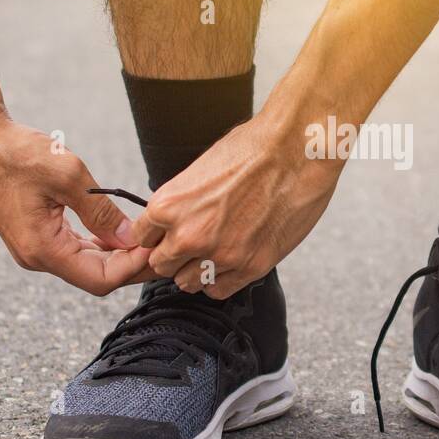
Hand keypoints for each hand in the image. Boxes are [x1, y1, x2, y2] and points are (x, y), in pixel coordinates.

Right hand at [0, 115, 156, 295]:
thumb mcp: (69, 177)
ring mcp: (35, 249)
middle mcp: (37, 257)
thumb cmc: (18, 153)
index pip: (101, 279)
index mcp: (42, 250)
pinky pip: (76, 250)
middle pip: (96, 276)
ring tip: (148, 237)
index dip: (133, 267)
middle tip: (162, 244)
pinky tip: (120, 231)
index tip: (157, 246)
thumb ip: (103, 213)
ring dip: (118, 254)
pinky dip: (101, 244)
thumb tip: (133, 239)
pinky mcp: (36, 235)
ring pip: (88, 264)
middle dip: (131, 263)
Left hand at [135, 111, 342, 298]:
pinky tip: (231, 260)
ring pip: (188, 283)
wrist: (297, 150)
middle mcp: (189, 235)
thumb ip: (182, 201)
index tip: (165, 234)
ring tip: (214, 251)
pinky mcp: (251, 266)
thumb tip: (175, 219)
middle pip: (161, 266)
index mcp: (169, 205)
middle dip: (173, 255)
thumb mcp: (200, 168)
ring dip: (196, 270)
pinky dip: (221, 279)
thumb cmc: (253, 148)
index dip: (155, 236)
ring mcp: (220, 254)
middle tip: (192, 242)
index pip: (141, 239)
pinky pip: (219, 290)